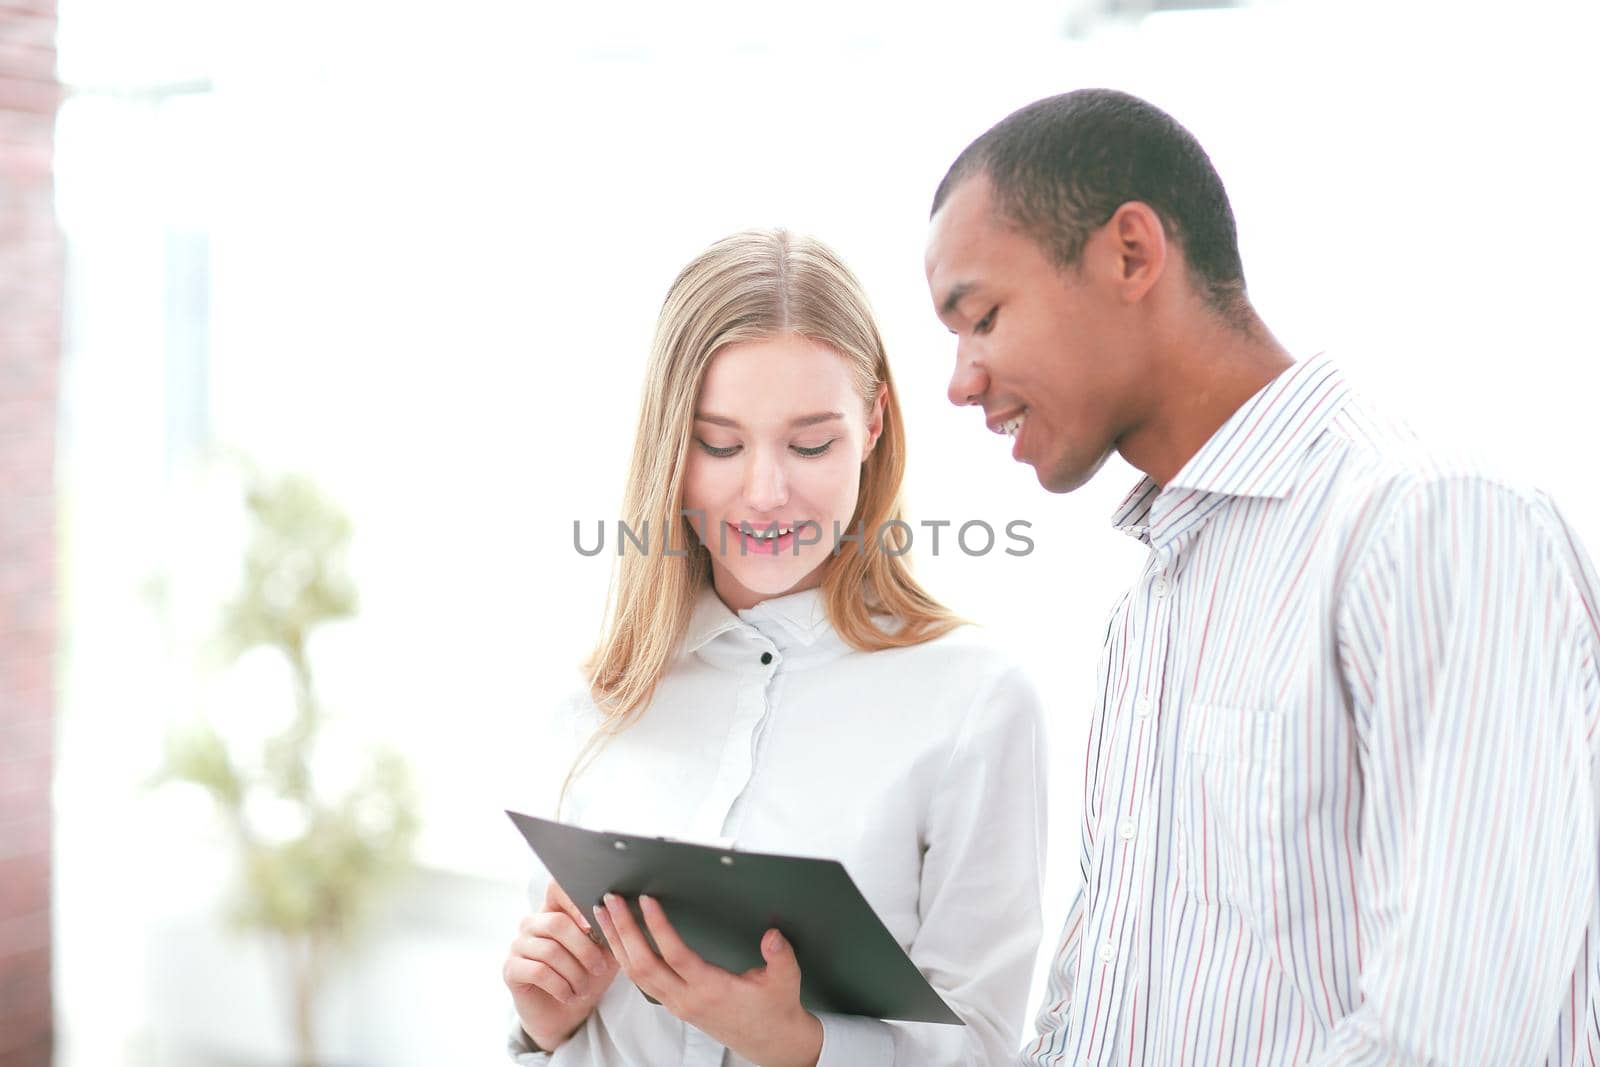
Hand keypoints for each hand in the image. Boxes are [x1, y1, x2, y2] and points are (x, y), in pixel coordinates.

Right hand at [502, 879, 620, 1051]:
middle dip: (585, 949)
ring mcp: (518, 944)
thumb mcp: (605, 952)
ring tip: (585, 989)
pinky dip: (560, 986)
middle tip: (600, 968)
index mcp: (554, 910)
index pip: (557, 887)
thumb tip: (618, 912)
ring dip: (574, 974)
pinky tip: (569, 995)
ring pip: (550, 951)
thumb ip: (609, 931)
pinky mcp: (511, 969)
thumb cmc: (587, 976)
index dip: (574, 902)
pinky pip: (538, 972)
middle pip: (558, 924)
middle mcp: (532, 923)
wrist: (566, 1014)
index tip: (592, 926)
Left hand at [593, 892, 823, 1066]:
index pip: (675, 955)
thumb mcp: (786, 981)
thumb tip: (773, 936)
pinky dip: (625, 959)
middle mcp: (688, 999)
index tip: (647, 901)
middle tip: (612, 901)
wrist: (772, 1044)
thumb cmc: (776, 1011)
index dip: (658, 926)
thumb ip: (781, 956)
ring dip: (617, 943)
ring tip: (604, 915)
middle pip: (643, 964)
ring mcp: (678, 1004)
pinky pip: (642, 983)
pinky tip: (620, 942)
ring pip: (636, 975)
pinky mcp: (676, 1006)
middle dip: (624, 930)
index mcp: (712, 990)